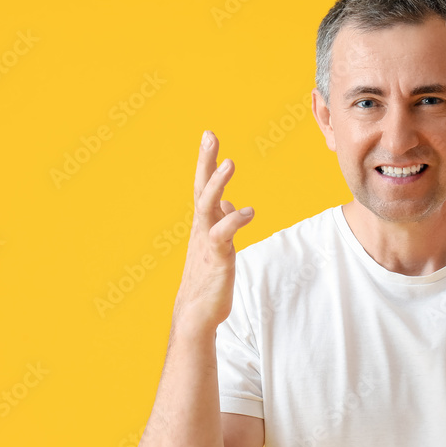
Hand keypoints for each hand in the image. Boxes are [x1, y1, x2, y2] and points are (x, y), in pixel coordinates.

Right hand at [173, 130, 254, 331]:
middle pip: (201, 187)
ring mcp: (207, 241)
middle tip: (209, 134)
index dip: (206, 161)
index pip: (203, 185)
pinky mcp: (216, 257)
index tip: (209, 136)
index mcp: (203, 222)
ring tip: (230, 162)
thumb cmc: (207, 278)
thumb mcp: (217, 245)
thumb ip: (222, 222)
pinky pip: (223, 235)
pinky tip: (248, 211)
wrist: (196, 312)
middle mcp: (202, 227)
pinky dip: (234, 221)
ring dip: (217, 183)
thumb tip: (231, 205)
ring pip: (208, 205)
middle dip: (206, 160)